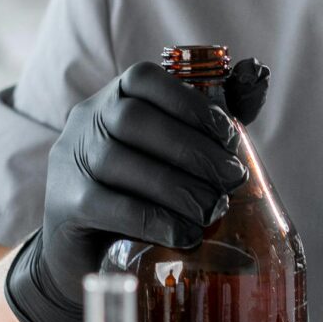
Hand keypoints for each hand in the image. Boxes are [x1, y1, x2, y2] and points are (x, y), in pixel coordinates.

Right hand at [1, 61, 248, 321]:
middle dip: (192, 149)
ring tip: (212, 210)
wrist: (84, 248)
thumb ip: (212, 117)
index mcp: (112, 98)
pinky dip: (154, 219)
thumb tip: (257, 72)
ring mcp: (70, 162)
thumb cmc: (139, 191)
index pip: (142, 78)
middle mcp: (84, 122)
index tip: (228, 134)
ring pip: (120, 162)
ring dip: (177, 187)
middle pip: (133, 120)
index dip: (189, 101)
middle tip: (232, 179)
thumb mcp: (173, 152)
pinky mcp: (65, 204)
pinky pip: (111, 205)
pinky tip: (184, 233)